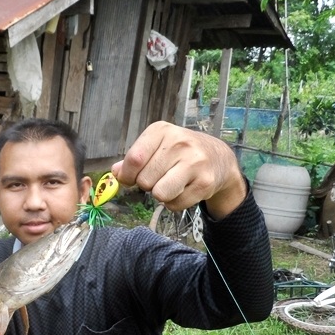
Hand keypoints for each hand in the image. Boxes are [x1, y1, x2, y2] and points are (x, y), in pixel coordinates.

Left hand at [111, 121, 246, 218]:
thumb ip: (133, 159)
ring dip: (161, 195)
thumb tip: (116, 172)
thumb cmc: (179, 152)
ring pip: (159, 194)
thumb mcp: (156, 147)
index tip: (131, 178)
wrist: (218, 158)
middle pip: (144, 180)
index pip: (134, 159)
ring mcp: (194, 162)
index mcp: (161, 130)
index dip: (128, 176)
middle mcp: (179, 143)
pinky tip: (183, 189)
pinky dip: (175, 203)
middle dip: (147, 185)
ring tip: (171, 184)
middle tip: (161, 177)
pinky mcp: (205, 183)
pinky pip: (175, 204)